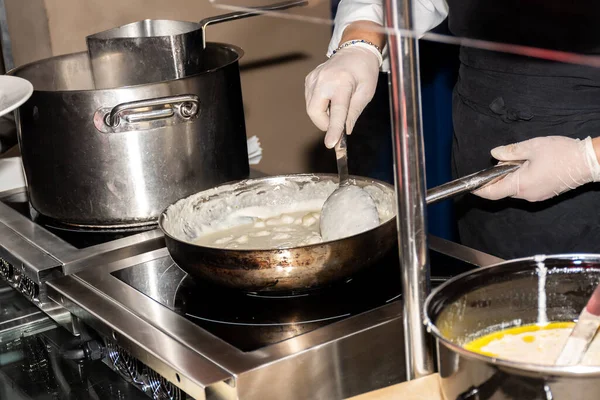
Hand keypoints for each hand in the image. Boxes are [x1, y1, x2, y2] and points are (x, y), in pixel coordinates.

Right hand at [305, 45, 379, 147]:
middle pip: (315, 112)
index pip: (336, 111)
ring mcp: (314, 78)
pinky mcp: (309, 79)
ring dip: (323, 115)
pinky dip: (320, 106)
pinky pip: (310, 101)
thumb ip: (354, 113)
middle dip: (325, 123)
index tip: (331, 144)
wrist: (355, 50)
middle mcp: (323, 79)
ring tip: (338, 104)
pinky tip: (331, 98)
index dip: (333, 129)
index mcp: (342, 82)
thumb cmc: (364, 71)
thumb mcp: (366, 92)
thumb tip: (344, 130)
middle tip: (338, 123)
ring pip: (311, 108)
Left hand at [474, 136, 599, 201]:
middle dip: (499, 175)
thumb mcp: (532, 147)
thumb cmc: (562, 153)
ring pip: (514, 188)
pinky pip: (525, 188)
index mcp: (521, 184)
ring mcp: (536, 196)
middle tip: (508, 158)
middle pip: (502, 189)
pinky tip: (532, 165)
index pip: (492, 192)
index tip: (470, 185)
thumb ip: (510, 152)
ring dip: (512, 175)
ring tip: (525, 159)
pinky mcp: (544, 194)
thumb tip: (495, 154)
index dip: (479, 189)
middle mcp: (526, 195)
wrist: (589, 162)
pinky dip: (522, 178)